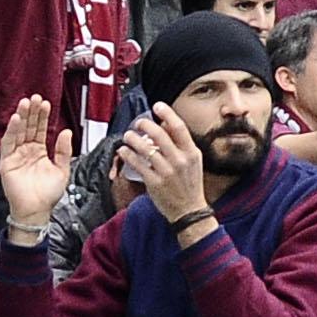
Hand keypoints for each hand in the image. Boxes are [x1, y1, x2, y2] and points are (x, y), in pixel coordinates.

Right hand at [0, 95, 71, 226]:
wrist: (37, 211)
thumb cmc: (48, 193)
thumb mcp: (62, 169)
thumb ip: (64, 150)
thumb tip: (66, 131)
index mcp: (40, 151)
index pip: (41, 129)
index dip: (43, 117)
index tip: (46, 103)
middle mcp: (27, 151)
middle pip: (29, 127)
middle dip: (32, 112)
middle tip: (35, 97)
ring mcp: (16, 155)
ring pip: (18, 132)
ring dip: (22, 117)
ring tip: (26, 103)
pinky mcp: (6, 162)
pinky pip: (8, 144)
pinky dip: (11, 131)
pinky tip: (16, 119)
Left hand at [116, 104, 209, 222]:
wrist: (189, 211)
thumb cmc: (190, 185)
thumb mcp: (192, 161)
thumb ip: (180, 143)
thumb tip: (166, 124)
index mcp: (191, 153)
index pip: (179, 128)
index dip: (167, 114)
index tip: (157, 106)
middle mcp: (180, 161)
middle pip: (160, 135)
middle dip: (146, 125)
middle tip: (138, 122)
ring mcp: (167, 172)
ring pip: (146, 149)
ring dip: (133, 139)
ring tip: (128, 135)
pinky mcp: (154, 183)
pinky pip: (138, 165)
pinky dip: (128, 155)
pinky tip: (124, 151)